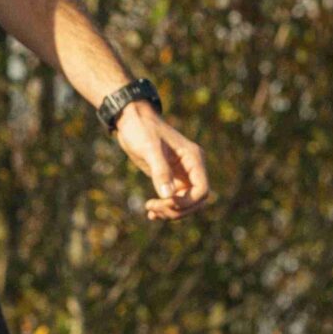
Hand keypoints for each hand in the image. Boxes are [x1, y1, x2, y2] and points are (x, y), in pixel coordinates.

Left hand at [114, 104, 212, 220]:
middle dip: (177, 209)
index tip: (165, 202)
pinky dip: (165, 209)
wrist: (130, 120)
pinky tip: (151, 213)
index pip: (202, 190)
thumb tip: (168, 197)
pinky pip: (174, 199)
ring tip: (150, 210)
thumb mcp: (150, 148)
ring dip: (170, 212)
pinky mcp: (170, 178)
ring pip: (185, 203)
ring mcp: (182, 174)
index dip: (186, 202)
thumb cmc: (141, 129)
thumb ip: (160, 171)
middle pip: (196, 200)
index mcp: (193, 158)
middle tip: (153, 208)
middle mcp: (191, 168)